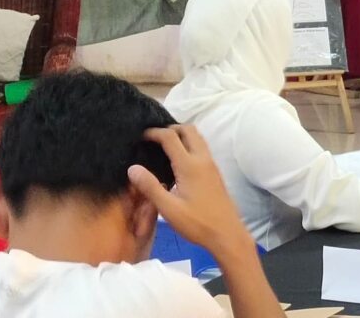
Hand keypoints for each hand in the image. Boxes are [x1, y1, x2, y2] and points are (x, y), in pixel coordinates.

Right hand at [128, 125, 249, 260]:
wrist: (226, 232)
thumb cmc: (196, 222)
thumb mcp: (168, 208)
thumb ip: (150, 187)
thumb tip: (132, 168)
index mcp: (190, 165)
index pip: (171, 137)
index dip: (154, 132)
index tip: (140, 135)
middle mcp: (203, 159)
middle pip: (189, 130)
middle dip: (170, 128)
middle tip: (152, 137)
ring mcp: (211, 164)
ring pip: (198, 138)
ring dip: (182, 135)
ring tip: (163, 145)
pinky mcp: (215, 172)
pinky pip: (201, 148)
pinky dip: (189, 144)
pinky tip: (178, 159)